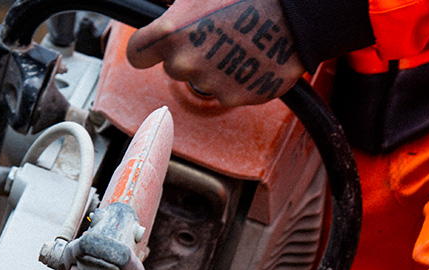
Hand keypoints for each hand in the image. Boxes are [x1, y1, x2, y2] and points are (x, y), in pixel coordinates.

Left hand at [127, 0, 304, 105]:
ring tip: (237, 46)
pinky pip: (227, 93)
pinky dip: (236, 82)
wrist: (291, 16)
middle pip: (173, 68)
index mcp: (170, 32)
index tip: (149, 52)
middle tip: (213, 38)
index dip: (144, 52)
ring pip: (202, 82)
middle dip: (188, 56)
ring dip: (214, 70)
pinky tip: (250, 60)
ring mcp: (210, 83)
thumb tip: (167, 17)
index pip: (137, 54)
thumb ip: (175, 12)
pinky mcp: (234, 98)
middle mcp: (186, 62)